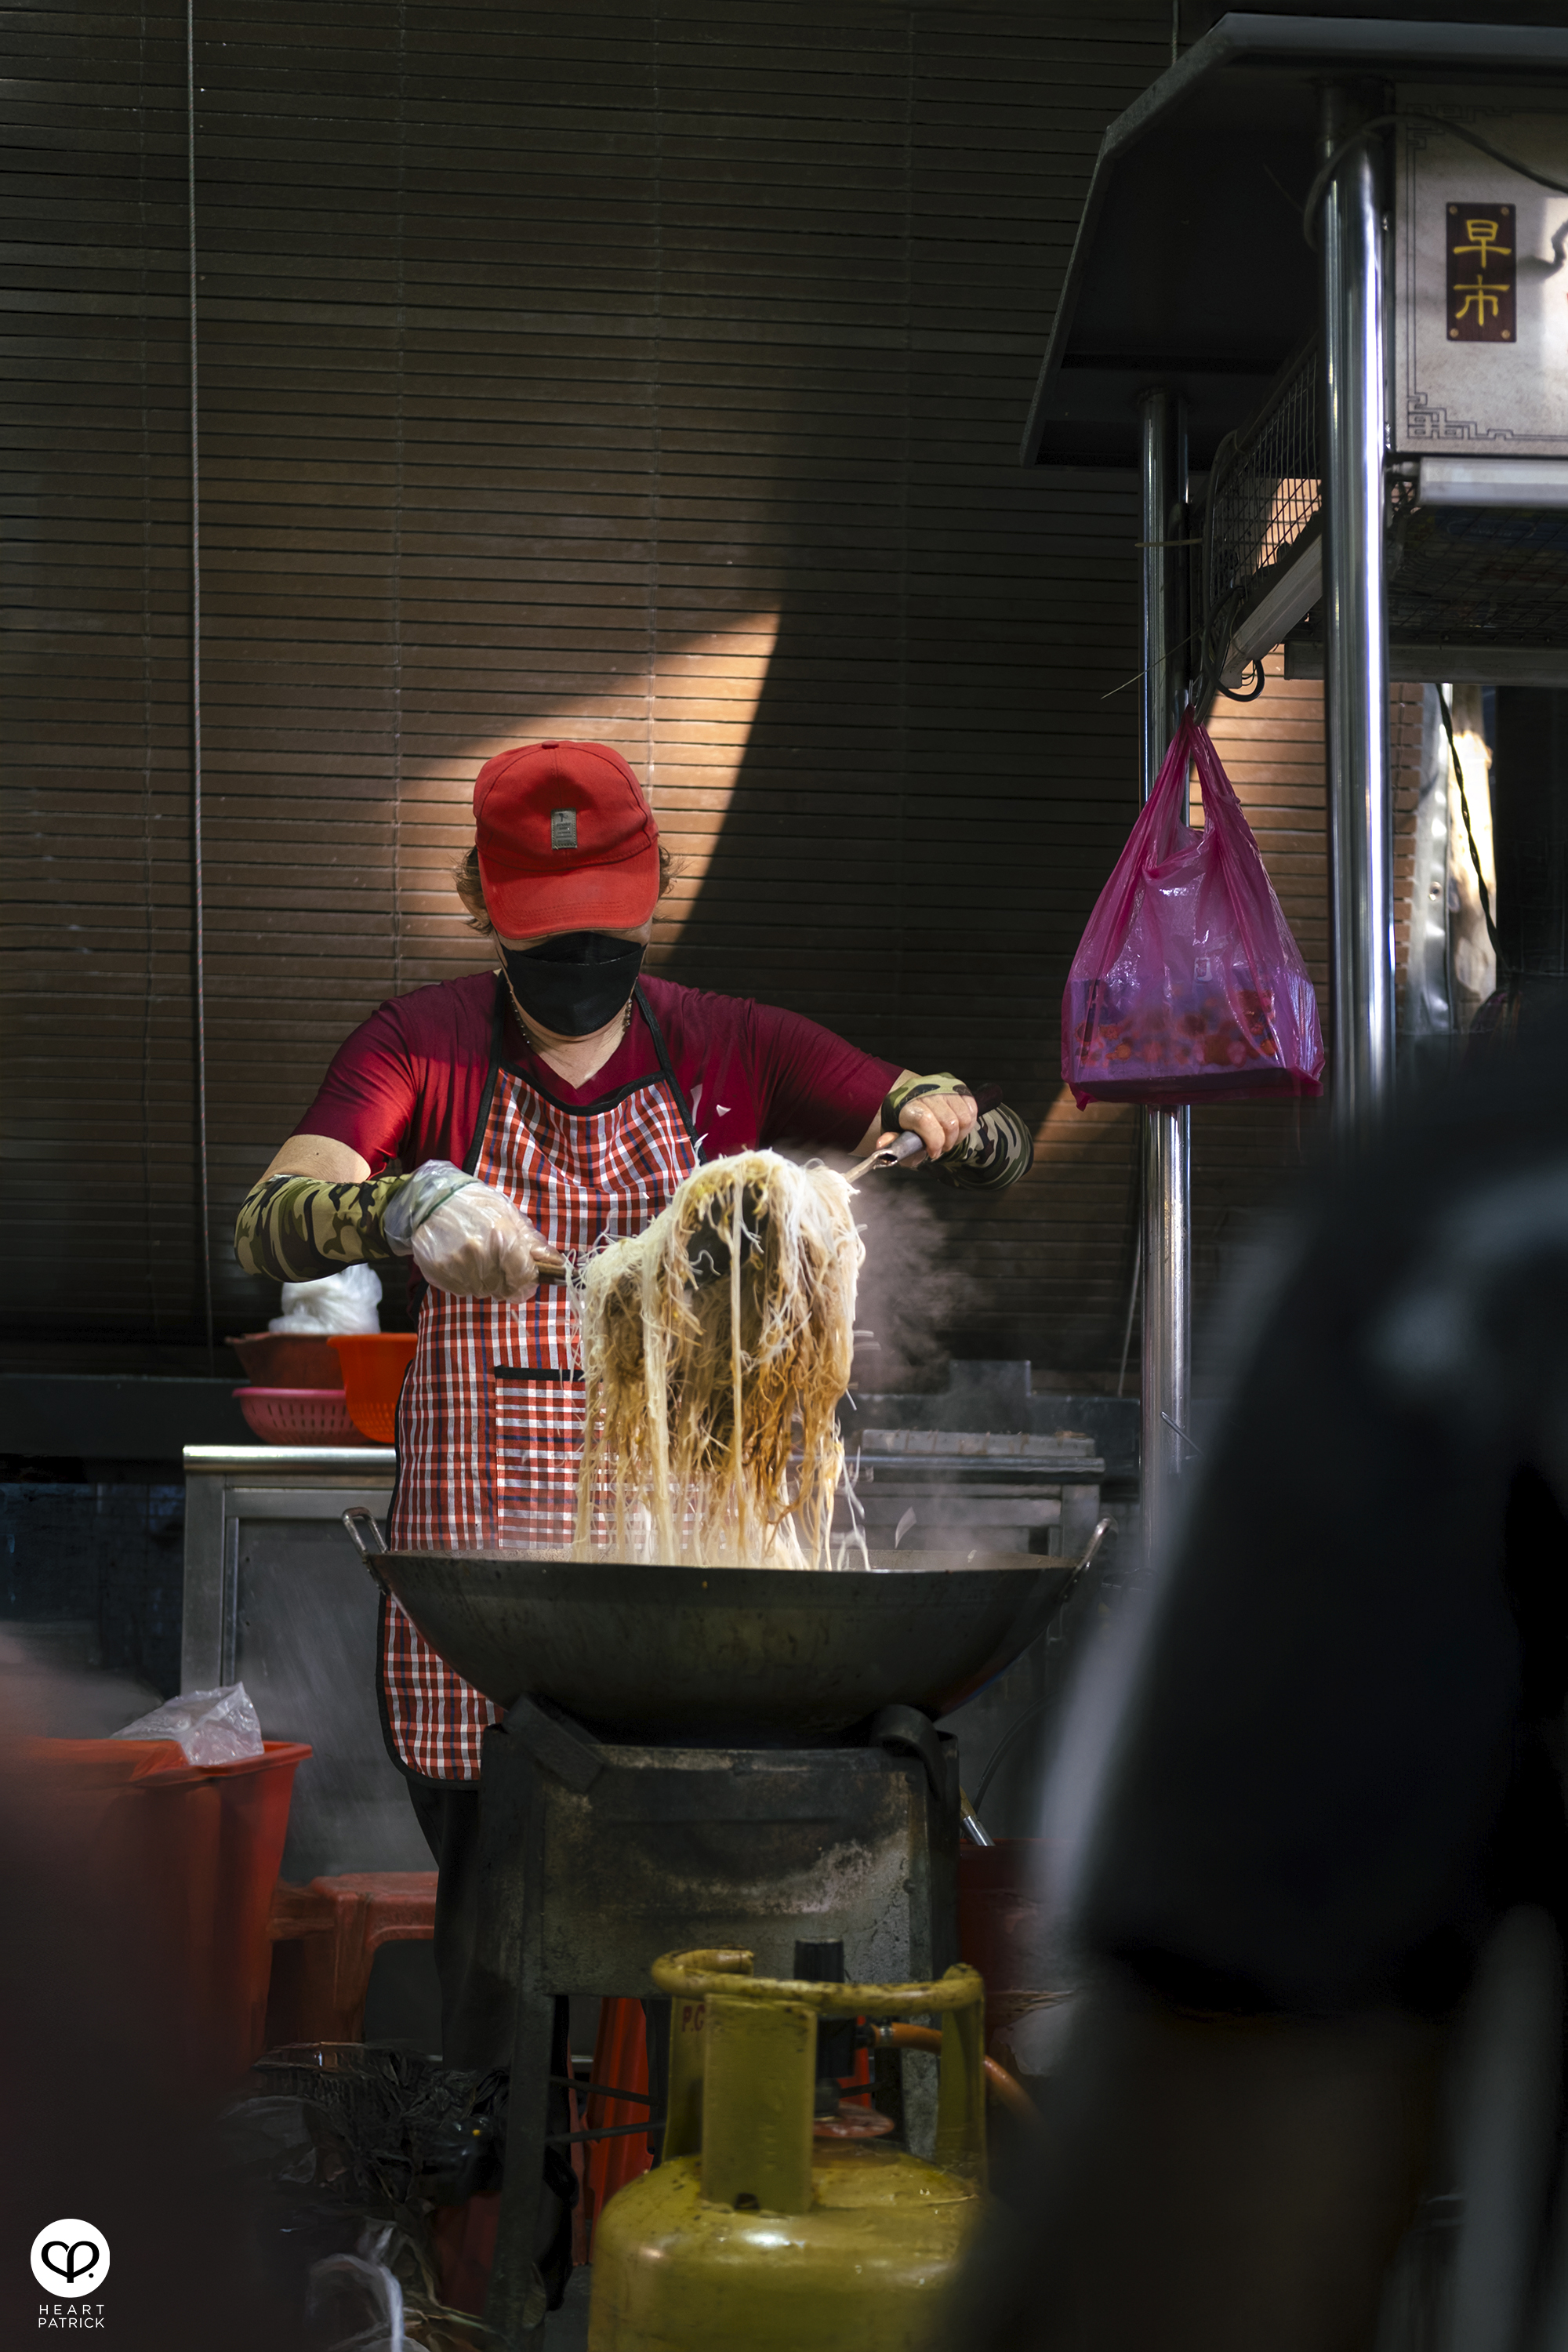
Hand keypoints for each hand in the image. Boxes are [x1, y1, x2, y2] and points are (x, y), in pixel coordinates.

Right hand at [410, 1182, 554, 1298]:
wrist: (431, 1198)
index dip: (527, 1282)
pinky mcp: (439, 1273)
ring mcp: (456, 1266)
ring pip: (481, 1292)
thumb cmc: (474, 1203)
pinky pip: (461, 1290)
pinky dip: (464, 1281)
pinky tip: (460, 1261)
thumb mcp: (508, 1214)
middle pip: (503, 1289)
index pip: (523, 1279)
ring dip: (484, 1282)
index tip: (525, 1280)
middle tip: (497, 1265)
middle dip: (506, 1282)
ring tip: (476, 1259)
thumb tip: (556, 1263)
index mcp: (502, 1237)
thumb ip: (532, 1242)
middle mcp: (479, 1254)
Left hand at [879, 1089, 977, 1162]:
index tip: (934, 1153)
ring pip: (964, 1117)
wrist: (909, 1101)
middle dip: (948, 1142)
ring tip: (949, 1138)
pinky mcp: (956, 1085)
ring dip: (960, 1134)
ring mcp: (942, 1086)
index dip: (934, 1141)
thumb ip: (893, 1144)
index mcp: (905, 1105)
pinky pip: (972, 1108)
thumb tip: (882, 1144)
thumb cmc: (904, 1124)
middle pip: (949, 1122)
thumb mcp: (895, 1138)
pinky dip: (968, 1123)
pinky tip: (957, 1128)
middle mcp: (924, 1091)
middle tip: (941, 1148)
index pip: (925, 1121)